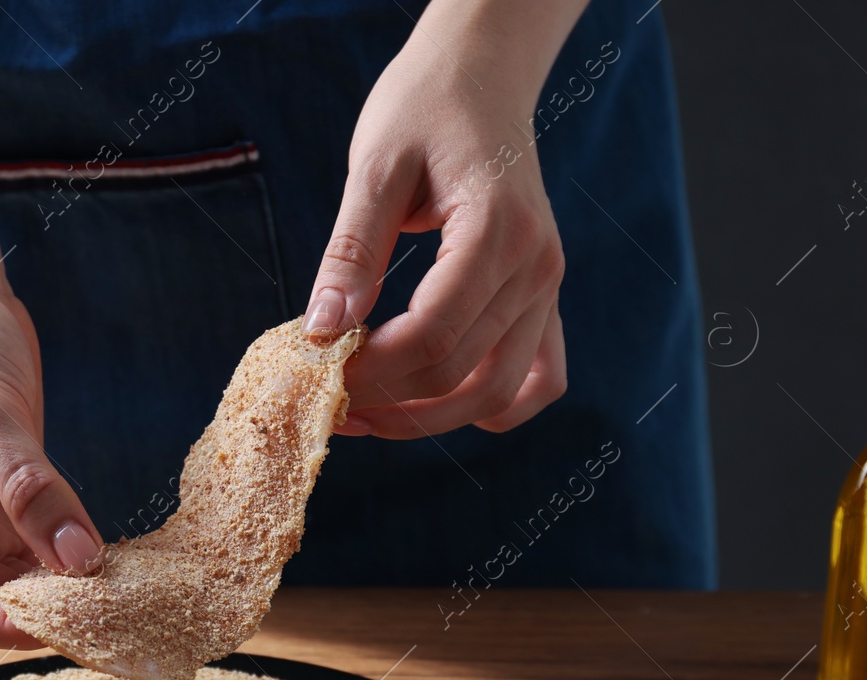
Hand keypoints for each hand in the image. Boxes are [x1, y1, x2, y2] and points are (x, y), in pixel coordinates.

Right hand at [0, 270, 103, 646]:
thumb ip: (31, 489)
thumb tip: (80, 560)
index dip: (8, 628)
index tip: (72, 626)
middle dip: (47, 615)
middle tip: (118, 616)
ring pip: (17, 583)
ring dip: (65, 592)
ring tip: (125, 595)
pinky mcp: (0, 503)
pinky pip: (37, 549)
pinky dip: (71, 558)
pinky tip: (115, 561)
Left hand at [305, 28, 568, 437]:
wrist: (480, 75)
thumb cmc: (424, 108)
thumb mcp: (374, 169)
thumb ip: (350, 254)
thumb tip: (321, 331)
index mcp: (498, 233)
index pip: (433, 337)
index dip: (371, 371)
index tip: (318, 370)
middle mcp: (537, 269)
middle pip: (461, 375)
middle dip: (388, 401)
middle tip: (329, 398)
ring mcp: (547, 288)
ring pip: (497, 394)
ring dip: (429, 418)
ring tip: (366, 411)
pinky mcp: (543, 298)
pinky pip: (537, 380)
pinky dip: (489, 405)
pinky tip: (434, 401)